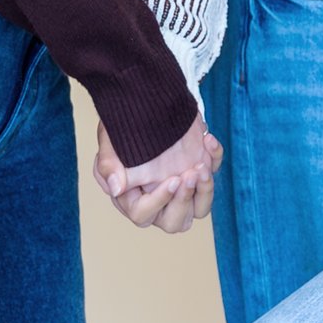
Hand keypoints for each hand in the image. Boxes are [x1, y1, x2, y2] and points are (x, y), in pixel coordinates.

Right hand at [92, 115, 222, 234]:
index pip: (144, 215)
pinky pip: (214, 172)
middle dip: (184, 201)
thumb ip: (107, 166)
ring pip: (200, 208)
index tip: (171, 180)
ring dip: (205, 191)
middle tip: (188, 176)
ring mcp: (182, 185)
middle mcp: (160, 197)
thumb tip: (116, 189)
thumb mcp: (109, 143)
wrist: (142, 101)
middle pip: (176, 222)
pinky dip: (215, 158)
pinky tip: (207, 140)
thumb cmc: (121, 127)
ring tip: (201, 166)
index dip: (159, 202)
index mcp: (133, 198)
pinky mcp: (198, 167)